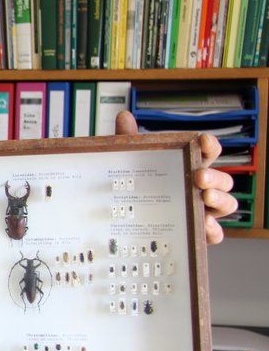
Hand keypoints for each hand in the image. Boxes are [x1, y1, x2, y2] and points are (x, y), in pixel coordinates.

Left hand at [116, 111, 236, 242]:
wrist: (129, 219)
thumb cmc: (140, 185)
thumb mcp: (131, 162)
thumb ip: (129, 140)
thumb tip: (124, 116)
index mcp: (189, 166)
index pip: (207, 152)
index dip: (209, 145)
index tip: (203, 140)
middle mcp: (201, 188)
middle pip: (222, 179)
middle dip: (214, 176)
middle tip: (198, 176)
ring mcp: (202, 210)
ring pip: (226, 204)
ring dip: (220, 199)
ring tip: (204, 197)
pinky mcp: (198, 232)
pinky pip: (215, 233)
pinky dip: (214, 230)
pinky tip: (205, 225)